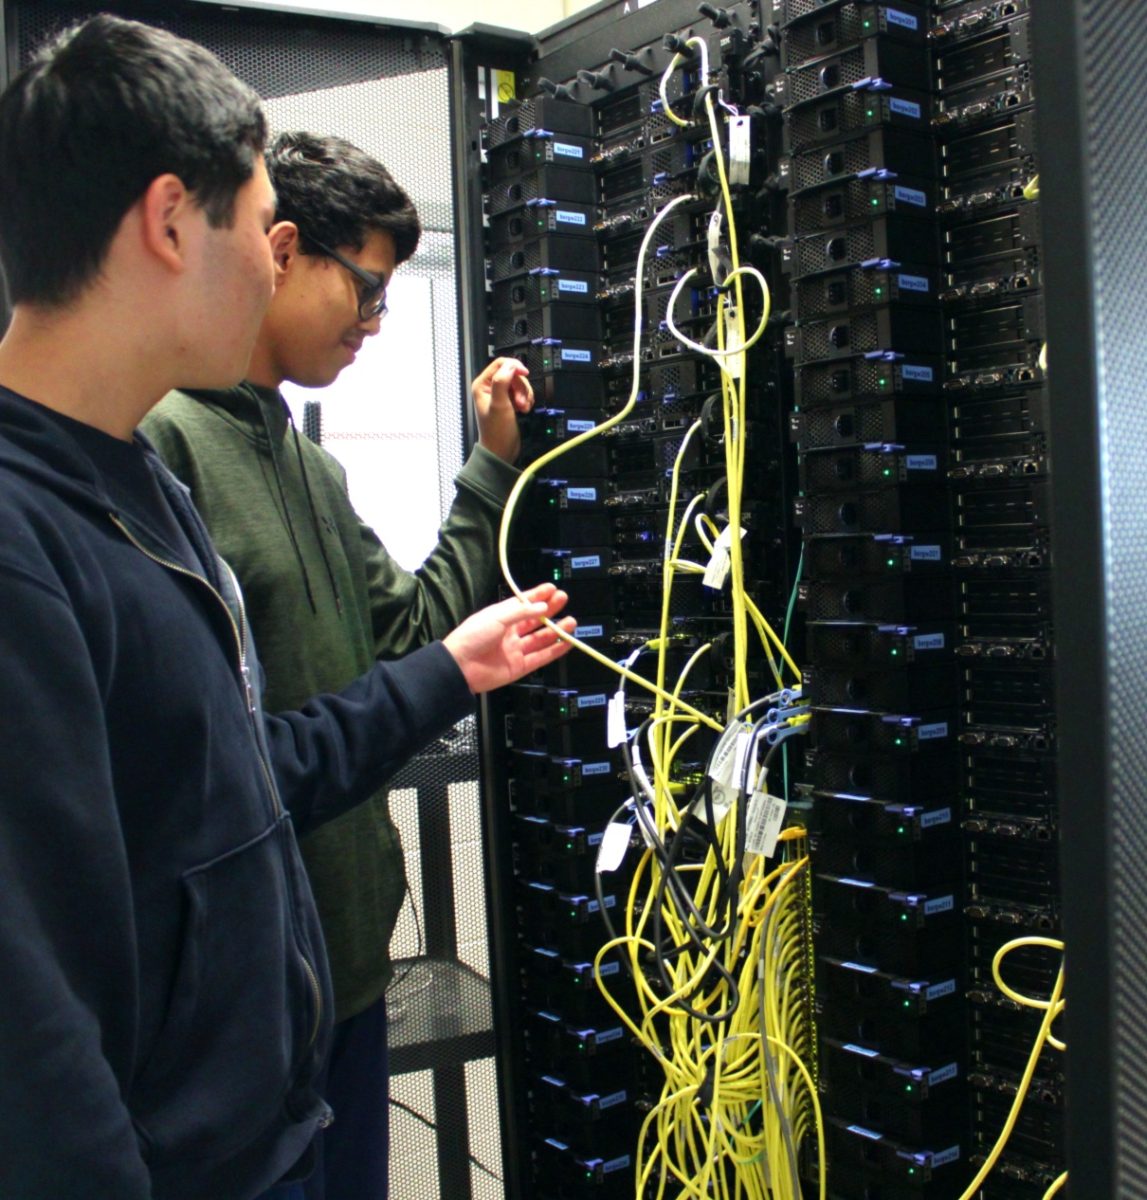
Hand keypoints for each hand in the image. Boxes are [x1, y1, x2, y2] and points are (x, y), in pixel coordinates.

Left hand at [443, 583, 574, 693]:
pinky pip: (541, 657)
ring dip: (556, 630)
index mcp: (501, 617)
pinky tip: (566, 643)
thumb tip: (542, 606)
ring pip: (541, 639)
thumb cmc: (471, 638)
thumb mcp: (496, 617)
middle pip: (535, 620)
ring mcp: (515, 650)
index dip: (538, 596)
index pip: (523, 604)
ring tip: (571, 621)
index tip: (552, 589)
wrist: (460, 667)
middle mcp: (510, 632)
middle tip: (563, 599)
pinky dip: (555, 651)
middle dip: (550, 610)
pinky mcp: (519, 667)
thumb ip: (521, 612)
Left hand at [473, 356, 532, 463]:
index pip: (501, 364)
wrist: (501, 450)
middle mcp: (489, 387)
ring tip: (523, 408)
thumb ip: (502, 381)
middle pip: (513, 374)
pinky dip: (526, 399)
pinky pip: (522, 392)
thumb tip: (510, 366)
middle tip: (520, 402)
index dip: (515, 367)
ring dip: (525, 395)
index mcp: (482, 384)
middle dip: (521, 387)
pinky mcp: (508, 401)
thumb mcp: (499, 404)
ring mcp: (500, 394)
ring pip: (519, 383)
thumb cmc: (496, 432)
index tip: (525, 374)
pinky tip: (524, 409)